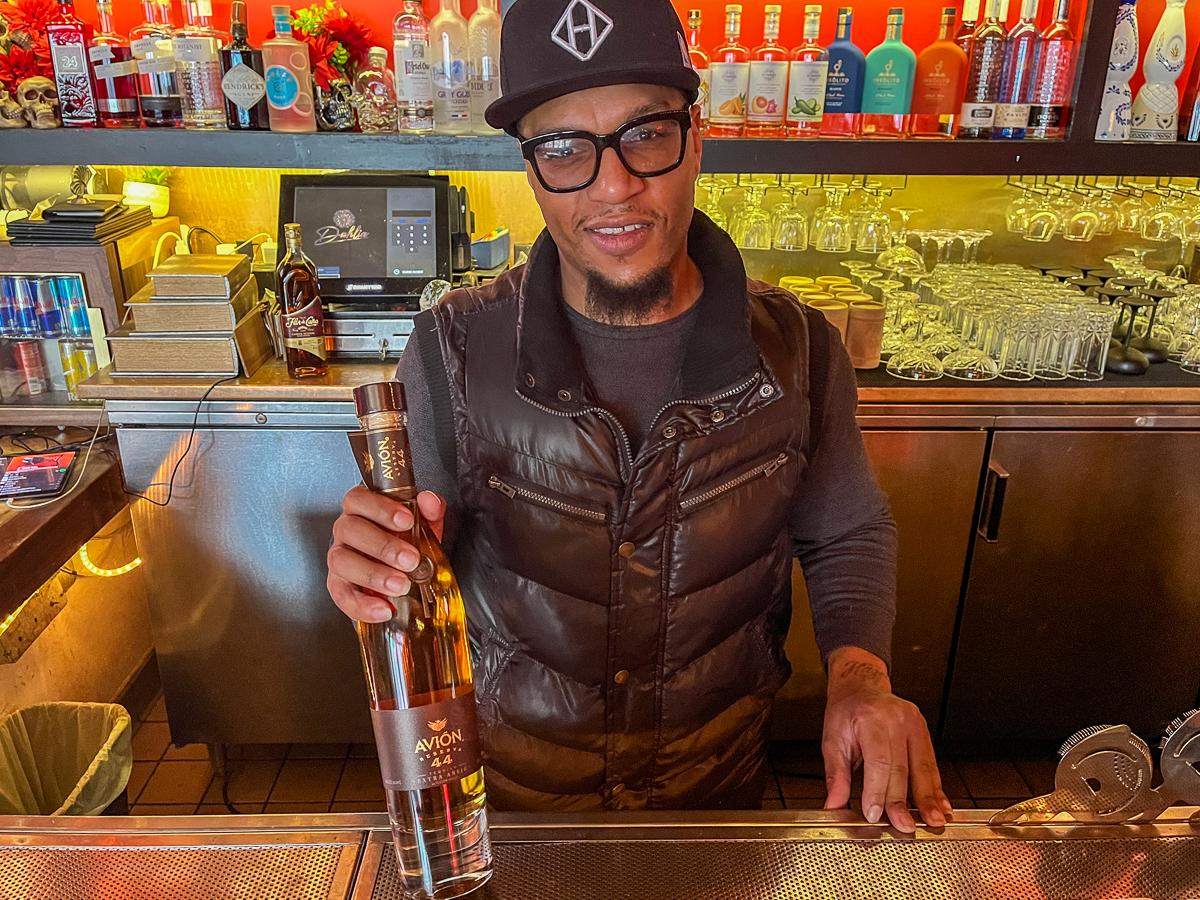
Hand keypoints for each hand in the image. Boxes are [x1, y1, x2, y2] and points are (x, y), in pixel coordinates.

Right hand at [327, 485, 446, 622]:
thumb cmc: (406, 539)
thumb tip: (430, 501)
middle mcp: (345, 530)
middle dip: (383, 546)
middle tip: (410, 560)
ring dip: (373, 574)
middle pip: (350, 530)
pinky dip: (363, 605)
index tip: (407, 520)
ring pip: (342, 561)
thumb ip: (429, 510)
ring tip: (401, 585)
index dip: (380, 508)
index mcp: (361, 509)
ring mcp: (339, 558)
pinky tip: (385, 609)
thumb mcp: (422, 523)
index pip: (358, 499)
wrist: (401, 570)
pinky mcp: (338, 585)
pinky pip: (342, 595)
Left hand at [821, 647, 951, 833]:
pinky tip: (940, 804)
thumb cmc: (846, 711)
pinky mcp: (924, 730)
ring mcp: (914, 723)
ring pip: (922, 767)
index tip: (874, 814)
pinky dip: (936, 787)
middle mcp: (896, 719)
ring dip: (928, 799)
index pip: (878, 761)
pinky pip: (931, 763)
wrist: (861, 686)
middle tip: (903, 826)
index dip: (877, 791)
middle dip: (902, 802)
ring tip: (931, 821)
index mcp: (870, 719)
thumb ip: (835, 774)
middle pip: (902, 768)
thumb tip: (833, 804)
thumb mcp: (832, 738)